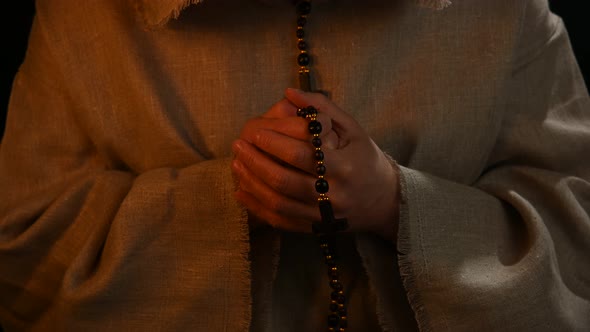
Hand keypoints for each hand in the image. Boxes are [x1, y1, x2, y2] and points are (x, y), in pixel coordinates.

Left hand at [232, 88, 399, 239]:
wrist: (384, 200)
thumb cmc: (366, 158)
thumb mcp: (353, 128)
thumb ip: (322, 108)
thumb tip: (289, 92)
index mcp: (345, 167)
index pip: (302, 155)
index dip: (274, 143)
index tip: (255, 131)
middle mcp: (334, 195)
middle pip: (284, 181)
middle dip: (256, 162)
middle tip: (239, 145)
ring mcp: (324, 215)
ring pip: (278, 203)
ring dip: (252, 183)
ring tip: (236, 163)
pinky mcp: (315, 228)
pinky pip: (281, 221)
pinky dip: (257, 207)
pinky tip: (242, 191)